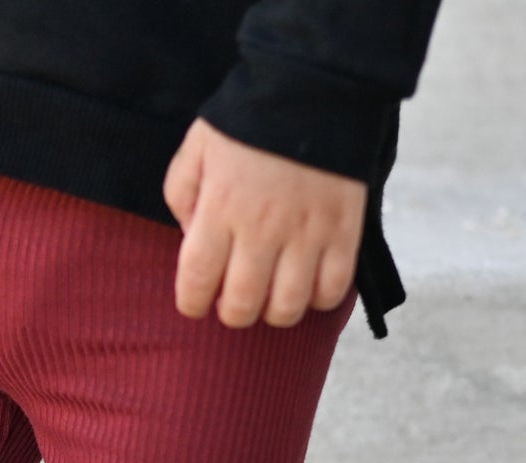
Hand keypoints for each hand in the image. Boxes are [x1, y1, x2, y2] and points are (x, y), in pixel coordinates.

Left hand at [164, 118, 365, 328]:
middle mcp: (261, 229)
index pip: (196, 285)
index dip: (192, 304)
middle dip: (233, 312)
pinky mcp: (343, 231)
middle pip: (242, 308)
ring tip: (273, 292)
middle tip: (237, 294)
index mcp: (219, 210)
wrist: (313, 87)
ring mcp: (306, 233)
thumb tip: (191, 241)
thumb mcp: (196, 151)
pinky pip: (332, 291)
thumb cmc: (247, 122)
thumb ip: (182, 198)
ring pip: (287, 309)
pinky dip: (318, 298)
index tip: (197, 299)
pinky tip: (308, 281)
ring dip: (275, 311)